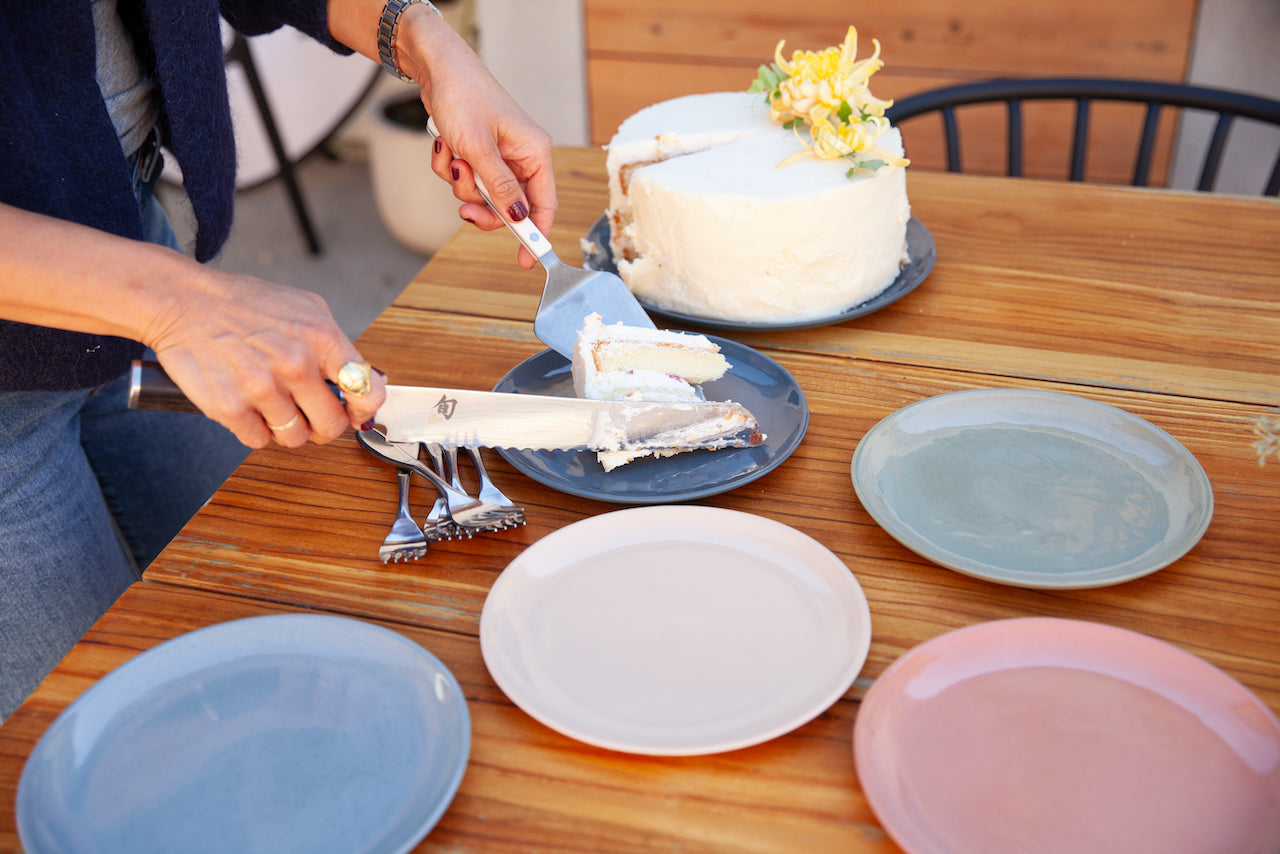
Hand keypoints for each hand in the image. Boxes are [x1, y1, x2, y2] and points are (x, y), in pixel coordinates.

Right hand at [143, 269, 386, 448]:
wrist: (185, 302)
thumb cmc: (246, 304)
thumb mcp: (306, 308)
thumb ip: (338, 345)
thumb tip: (369, 380)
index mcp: (321, 339)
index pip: (367, 392)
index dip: (364, 410)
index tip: (355, 413)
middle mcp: (295, 364)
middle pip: (332, 426)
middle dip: (323, 425)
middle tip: (310, 415)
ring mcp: (262, 388)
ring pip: (295, 438)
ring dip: (286, 427)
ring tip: (272, 403)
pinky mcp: (230, 407)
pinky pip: (258, 440)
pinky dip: (255, 429)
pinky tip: (247, 405)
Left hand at [397, 6, 557, 268]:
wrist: (436, 68)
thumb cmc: (464, 98)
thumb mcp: (480, 149)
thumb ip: (500, 189)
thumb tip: (518, 221)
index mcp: (535, 154)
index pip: (544, 206)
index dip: (535, 235)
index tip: (524, 261)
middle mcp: (521, 157)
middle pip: (509, 207)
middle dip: (482, 206)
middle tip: (463, 208)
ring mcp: (498, 156)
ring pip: (482, 194)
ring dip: (461, 182)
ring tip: (451, 155)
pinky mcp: (477, 153)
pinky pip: (464, 178)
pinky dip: (449, 167)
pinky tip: (443, 144)